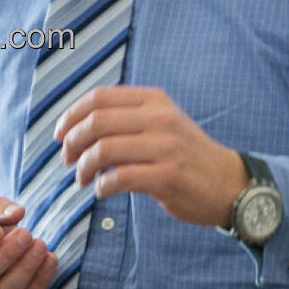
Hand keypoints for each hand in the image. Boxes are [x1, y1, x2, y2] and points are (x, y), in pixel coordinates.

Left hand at [54, 86, 249, 226]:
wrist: (229, 183)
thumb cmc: (186, 155)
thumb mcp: (162, 122)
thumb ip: (127, 118)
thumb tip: (77, 126)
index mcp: (153, 100)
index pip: (99, 97)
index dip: (71, 115)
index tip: (59, 134)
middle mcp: (159, 118)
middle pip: (96, 122)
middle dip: (72, 142)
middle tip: (67, 160)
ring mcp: (165, 146)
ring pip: (103, 150)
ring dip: (84, 168)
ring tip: (83, 179)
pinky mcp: (168, 176)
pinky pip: (119, 178)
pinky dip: (102, 186)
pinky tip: (102, 191)